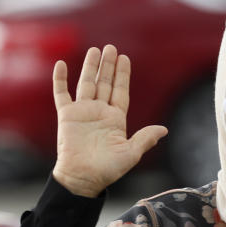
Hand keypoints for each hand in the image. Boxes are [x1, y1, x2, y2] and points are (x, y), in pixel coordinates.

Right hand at [51, 45, 167, 197]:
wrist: (82, 178)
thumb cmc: (108, 169)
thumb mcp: (131, 153)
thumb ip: (146, 138)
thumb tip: (164, 130)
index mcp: (116, 120)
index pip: (120, 92)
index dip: (122, 75)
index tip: (125, 58)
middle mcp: (99, 113)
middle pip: (105, 83)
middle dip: (108, 66)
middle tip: (111, 47)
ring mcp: (82, 112)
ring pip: (87, 84)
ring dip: (90, 67)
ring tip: (95, 50)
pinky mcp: (66, 116)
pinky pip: (62, 94)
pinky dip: (61, 79)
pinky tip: (62, 64)